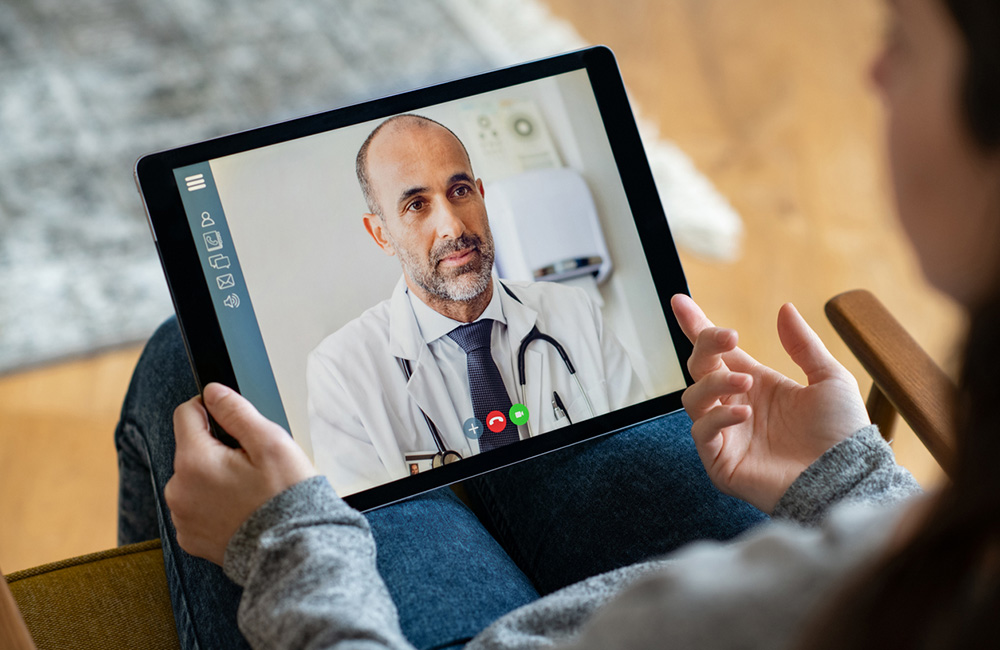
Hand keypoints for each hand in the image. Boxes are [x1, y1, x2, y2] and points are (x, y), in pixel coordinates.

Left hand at [165, 383, 317, 565]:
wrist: (292, 550)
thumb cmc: (286, 497)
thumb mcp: (270, 442)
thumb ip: (236, 411)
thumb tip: (212, 392)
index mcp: (194, 461)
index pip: (185, 414)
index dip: (210, 409)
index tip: (232, 421)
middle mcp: (178, 490)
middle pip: (190, 449)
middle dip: (216, 449)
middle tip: (253, 465)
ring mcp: (182, 517)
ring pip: (193, 479)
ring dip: (213, 478)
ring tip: (249, 491)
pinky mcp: (190, 539)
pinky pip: (196, 508)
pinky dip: (214, 505)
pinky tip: (241, 510)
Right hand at [670, 294, 869, 511]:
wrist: (846, 478)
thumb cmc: (842, 434)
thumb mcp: (829, 379)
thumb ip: (803, 344)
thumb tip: (783, 308)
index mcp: (757, 384)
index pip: (717, 352)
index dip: (696, 326)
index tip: (680, 301)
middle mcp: (735, 406)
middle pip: (700, 368)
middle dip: (706, 346)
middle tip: (727, 337)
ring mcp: (726, 434)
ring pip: (694, 398)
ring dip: (714, 384)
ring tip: (746, 383)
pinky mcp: (721, 461)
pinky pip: (702, 432)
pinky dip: (717, 418)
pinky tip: (744, 414)